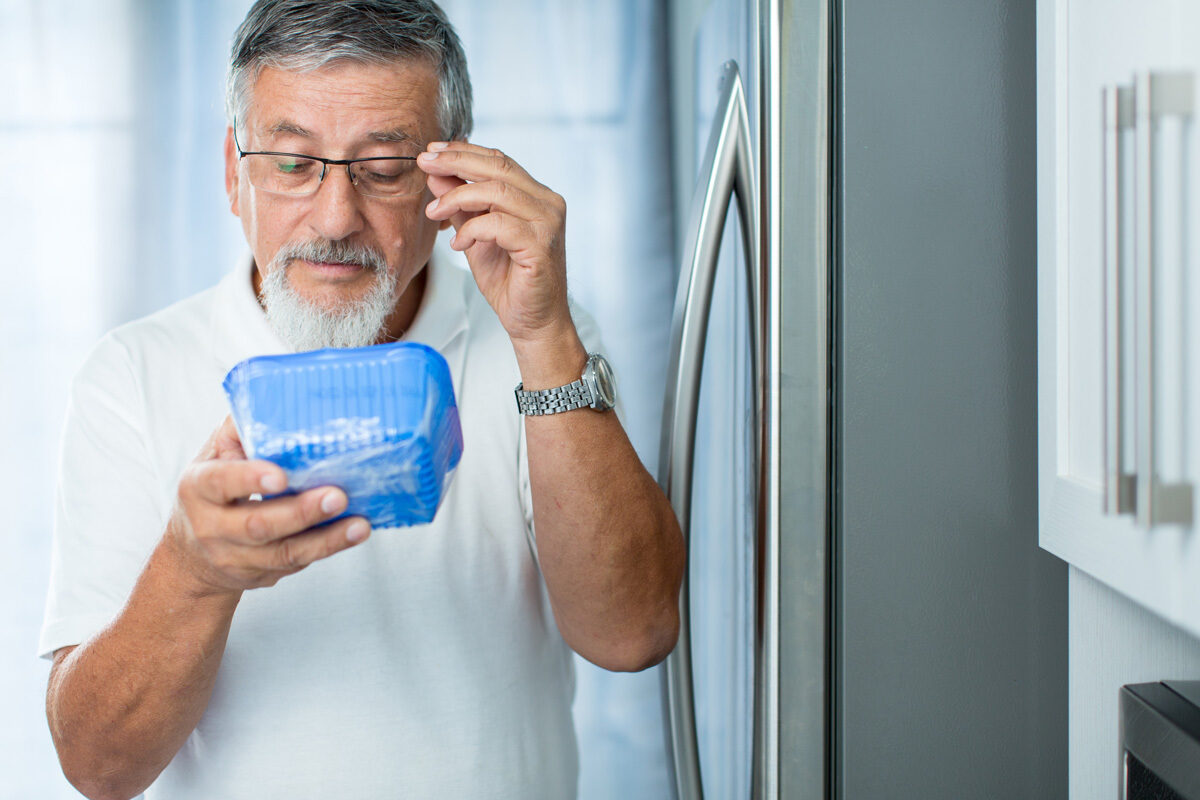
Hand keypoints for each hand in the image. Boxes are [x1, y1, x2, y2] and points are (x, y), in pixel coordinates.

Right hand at [163, 416, 370, 594]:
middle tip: (337, 495)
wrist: (192, 555)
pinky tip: (352, 533)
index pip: (220, 483)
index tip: (280, 476)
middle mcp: (213, 527)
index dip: (249, 479)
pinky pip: (297, 563)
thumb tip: (281, 397)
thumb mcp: (215, 454)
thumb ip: (241, 429)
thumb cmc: (213, 490)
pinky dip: (327, 548)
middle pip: (258, 525)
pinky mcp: (261, 574)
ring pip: (283, 553)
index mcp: (199, 487)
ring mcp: (236, 557)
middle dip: (301, 512)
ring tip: (358, 524)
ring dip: (326, 539)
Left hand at [419, 142, 573, 344]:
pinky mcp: (541, 246)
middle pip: (498, 167)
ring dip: (457, 197)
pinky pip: (498, 224)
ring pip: (497, 191)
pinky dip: (472, 230)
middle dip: (455, 162)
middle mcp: (548, 204)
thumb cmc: (510, 281)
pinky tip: (458, 244)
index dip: (463, 151)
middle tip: (424, 163)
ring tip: (434, 212)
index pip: (499, 160)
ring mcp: (548, 223)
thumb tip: (436, 175)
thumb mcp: (476, 236)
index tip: (431, 152)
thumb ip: (461, 206)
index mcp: (536, 196)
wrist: (533, 322)